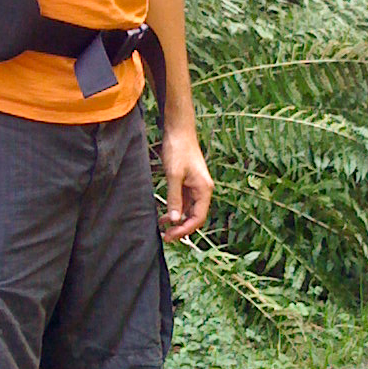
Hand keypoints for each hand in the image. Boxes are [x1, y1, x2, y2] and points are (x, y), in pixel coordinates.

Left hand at [158, 127, 212, 241]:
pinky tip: (164, 216)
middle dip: (181, 229)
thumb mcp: (174, 175)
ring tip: (163, 230)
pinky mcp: (188, 184)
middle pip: (195, 217)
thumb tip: (175, 220)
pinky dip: (175, 211)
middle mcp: (203, 190)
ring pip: (189, 211)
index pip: (198, 218)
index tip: (170, 235)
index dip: (185, 230)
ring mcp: (195, 187)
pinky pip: (184, 203)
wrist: (179, 131)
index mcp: (204, 190)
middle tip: (165, 237)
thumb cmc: (178, 149)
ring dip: (177, 221)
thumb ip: (174, 198)